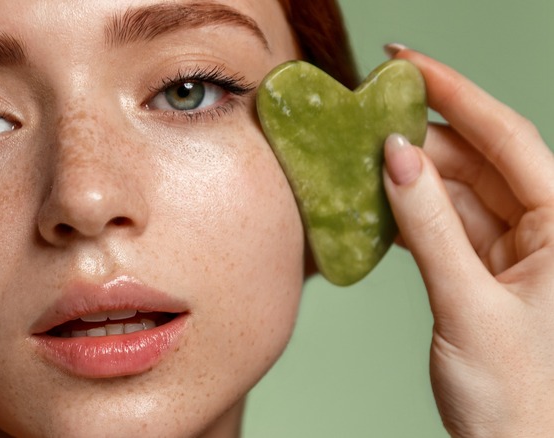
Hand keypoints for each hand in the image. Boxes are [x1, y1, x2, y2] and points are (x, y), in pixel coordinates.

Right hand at [383, 46, 553, 436]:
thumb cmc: (521, 398)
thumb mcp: (469, 304)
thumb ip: (430, 228)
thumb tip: (396, 158)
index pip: (506, 137)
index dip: (455, 93)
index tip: (405, 63)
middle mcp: (545, 228)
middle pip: (476, 159)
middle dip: (419, 137)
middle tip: (363, 119)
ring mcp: (515, 249)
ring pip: (455, 190)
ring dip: (408, 176)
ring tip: (360, 159)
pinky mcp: (487, 270)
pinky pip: (444, 224)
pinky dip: (409, 212)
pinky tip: (377, 203)